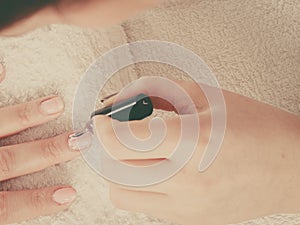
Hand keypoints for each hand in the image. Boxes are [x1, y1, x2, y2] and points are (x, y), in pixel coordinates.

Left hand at [0, 64, 90, 224]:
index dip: (38, 202)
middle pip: (8, 160)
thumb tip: (55, 197)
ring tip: (54, 104)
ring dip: (25, 115)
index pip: (8, 205)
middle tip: (79, 141)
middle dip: (46, 151)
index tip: (69, 194)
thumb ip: (6, 207)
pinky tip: (5, 69)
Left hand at [94, 77, 299, 224]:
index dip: (103, 127)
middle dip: (107, 146)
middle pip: (115, 168)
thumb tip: (122, 99)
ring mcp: (186, 206)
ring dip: (119, 169)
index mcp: (193, 140)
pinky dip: (138, 185)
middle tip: (119, 132)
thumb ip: (157, 91)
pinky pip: (143, 204)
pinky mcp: (188, 219)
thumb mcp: (205, 95)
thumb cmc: (254, 125)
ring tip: (137, 153)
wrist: (289, 167)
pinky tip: (156, 169)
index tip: (102, 119)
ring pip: (121, 193)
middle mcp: (187, 179)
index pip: (123, 140)